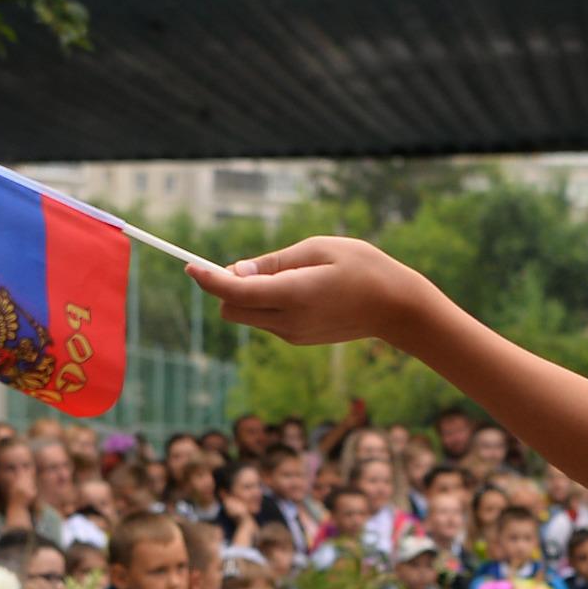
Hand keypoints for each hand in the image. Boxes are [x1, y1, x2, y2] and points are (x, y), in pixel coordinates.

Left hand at [193, 237, 440, 347]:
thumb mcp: (318, 249)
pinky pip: (265, 321)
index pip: (234, 290)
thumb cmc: (363, 267)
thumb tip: (236, 271)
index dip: (207, 278)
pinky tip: (294, 288)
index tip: (190, 266)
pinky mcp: (299, 339)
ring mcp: (293, 334)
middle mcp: (287, 321)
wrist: (397, 308)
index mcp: (292, 294)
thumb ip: (274, 262)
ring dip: (246, 296)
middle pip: (231, 309)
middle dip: (225, 288)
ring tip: (284, 273)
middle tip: (247, 264)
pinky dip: (264, 304)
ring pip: (246, 316)